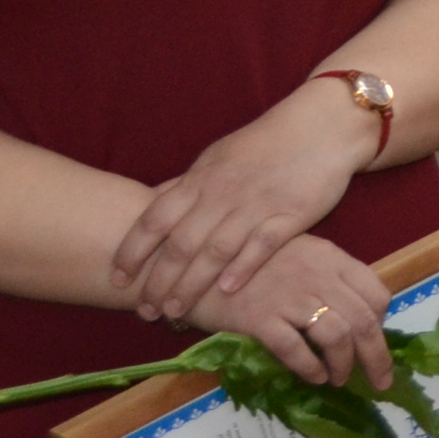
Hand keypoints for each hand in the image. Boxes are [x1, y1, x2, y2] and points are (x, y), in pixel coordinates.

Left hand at [113, 79, 378, 322]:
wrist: (321, 127)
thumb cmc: (265, 144)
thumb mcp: (217, 157)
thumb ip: (186, 185)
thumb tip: (149, 202)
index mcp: (201, 179)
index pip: (155, 218)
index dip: (132, 250)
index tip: (117, 278)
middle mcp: (222, 194)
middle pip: (180, 242)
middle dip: (158, 279)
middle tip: (145, 309)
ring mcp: (256, 205)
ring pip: (215, 250)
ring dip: (191, 284)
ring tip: (175, 311)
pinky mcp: (290, 215)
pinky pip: (261, 246)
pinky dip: (242, 268)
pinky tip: (227, 291)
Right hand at [186, 235, 396, 388]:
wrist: (193, 261)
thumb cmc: (247, 261)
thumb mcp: (297, 254)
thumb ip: (326, 277)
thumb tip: (353, 314)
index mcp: (330, 257)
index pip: (376, 292)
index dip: (382, 322)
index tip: (377, 340)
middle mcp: (316, 275)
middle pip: (363, 320)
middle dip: (377, 356)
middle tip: (380, 380)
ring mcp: (288, 296)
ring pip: (336, 336)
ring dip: (343, 365)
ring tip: (338, 379)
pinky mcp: (259, 317)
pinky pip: (296, 349)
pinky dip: (310, 367)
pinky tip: (312, 377)